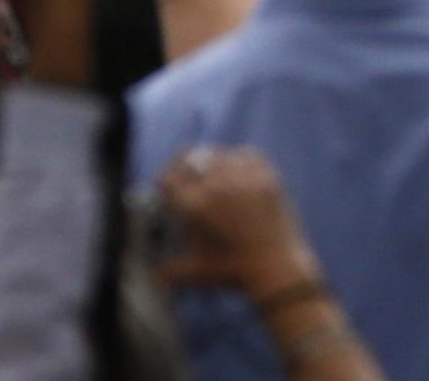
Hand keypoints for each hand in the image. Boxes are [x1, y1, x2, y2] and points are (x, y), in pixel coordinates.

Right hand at [156, 147, 321, 298]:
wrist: (276, 267)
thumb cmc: (231, 272)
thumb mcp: (192, 273)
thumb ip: (165, 271)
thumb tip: (152, 274)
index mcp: (194, 206)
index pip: (168, 178)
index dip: (164, 181)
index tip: (166, 186)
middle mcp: (217, 186)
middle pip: (190, 158)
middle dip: (182, 166)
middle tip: (184, 176)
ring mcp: (244, 178)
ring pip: (218, 154)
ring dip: (210, 162)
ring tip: (209, 174)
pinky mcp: (266, 175)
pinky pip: (245, 154)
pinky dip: (236, 159)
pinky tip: (234, 171)